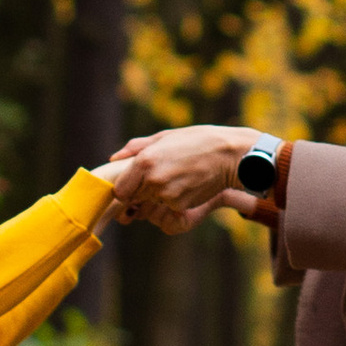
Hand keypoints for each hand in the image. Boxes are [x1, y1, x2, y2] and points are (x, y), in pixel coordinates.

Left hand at [104, 125, 260, 234]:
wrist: (230, 155)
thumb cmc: (198, 141)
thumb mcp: (165, 136)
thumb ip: (136, 148)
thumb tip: (114, 158)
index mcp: (144, 162)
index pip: (120, 190)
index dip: (126, 188)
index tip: (134, 184)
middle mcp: (152, 181)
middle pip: (133, 200)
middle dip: (140, 194)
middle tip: (158, 179)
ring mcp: (166, 196)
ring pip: (151, 205)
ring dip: (157, 197)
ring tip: (176, 178)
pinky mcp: (180, 206)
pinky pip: (168, 208)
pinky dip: (174, 201)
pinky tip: (187, 185)